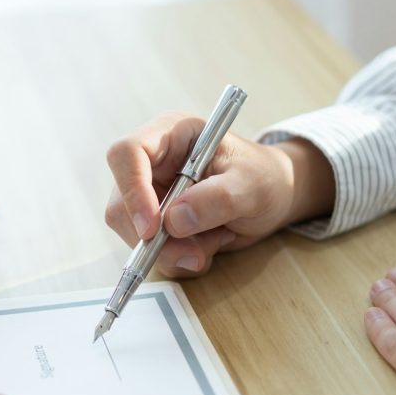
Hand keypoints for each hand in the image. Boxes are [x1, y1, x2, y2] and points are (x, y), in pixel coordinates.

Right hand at [104, 113, 334, 276]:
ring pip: (134, 234)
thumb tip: (174, 221)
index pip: (127, 154)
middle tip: (195, 255)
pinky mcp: (155, 223)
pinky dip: (179, 259)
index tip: (152, 229)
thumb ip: (217, 199)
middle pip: (122, 204)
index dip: (132, 191)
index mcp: (169, 136)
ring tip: (215, 242)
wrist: (273, 197)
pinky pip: (151, 252)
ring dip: (173, 251)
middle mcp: (152, 164)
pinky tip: (208, 245)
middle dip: (155, 239)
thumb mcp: (251, 185)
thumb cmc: (264, 177)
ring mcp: (150, 195)